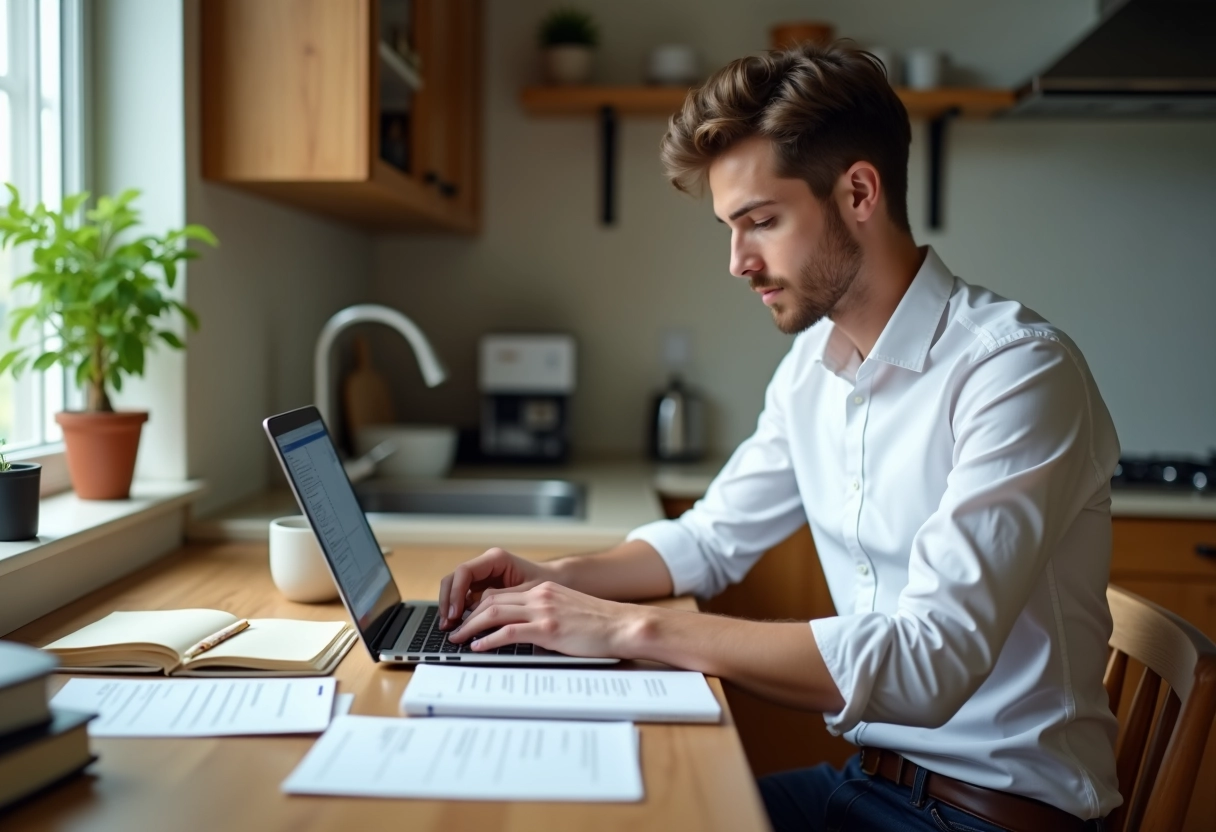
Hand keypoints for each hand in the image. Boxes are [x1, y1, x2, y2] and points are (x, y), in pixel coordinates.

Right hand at [437, 547, 560, 628]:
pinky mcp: (484, 587)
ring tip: (450, 628)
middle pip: (454, 579)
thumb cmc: (548, 584)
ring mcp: (483, 575)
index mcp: (495, 559)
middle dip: (447, 602)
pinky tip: (460, 626)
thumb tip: (482, 615)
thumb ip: (504, 601)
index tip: (455, 613)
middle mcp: (486, 564)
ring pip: (456, 588)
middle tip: (447, 625)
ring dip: (450, 607)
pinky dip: (459, 610)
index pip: (464, 572)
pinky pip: (464, 597)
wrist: (560, 581)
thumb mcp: (528, 593)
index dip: (455, 593)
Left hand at [447, 581, 646, 658]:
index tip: (467, 619)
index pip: (501, 594)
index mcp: (544, 590)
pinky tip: (479, 647)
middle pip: (492, 600)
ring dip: (472, 627)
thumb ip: (546, 615)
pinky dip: (489, 639)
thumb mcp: (568, 611)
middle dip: (468, 616)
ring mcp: (543, 610)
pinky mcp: (548, 627)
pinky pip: (509, 631)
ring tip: (459, 639)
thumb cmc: (600, 624)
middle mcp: (540, 595)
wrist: (623, 625)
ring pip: (494, 612)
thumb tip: (526, 632)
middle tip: (455, 630)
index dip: (478, 606)